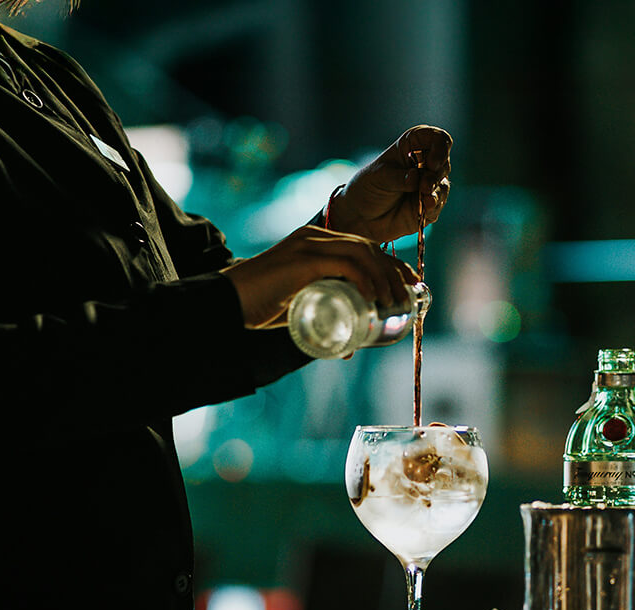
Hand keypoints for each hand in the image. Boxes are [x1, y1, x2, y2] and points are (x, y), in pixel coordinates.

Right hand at [222, 225, 418, 328]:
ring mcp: (309, 244)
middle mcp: (316, 236)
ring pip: (363, 252)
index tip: (409, 287)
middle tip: (406, 300)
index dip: (392, 265)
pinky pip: (345, 262)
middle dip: (395, 272)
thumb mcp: (299, 308)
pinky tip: (373, 296)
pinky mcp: (303, 258)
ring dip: (384, 278)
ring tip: (393, 304)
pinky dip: (365, 278)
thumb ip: (321, 320)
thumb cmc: (258, 307)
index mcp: (316, 242)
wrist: (225, 302)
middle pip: (370, 248)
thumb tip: (347, 348)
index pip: (365, 247)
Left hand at [327, 125, 451, 243]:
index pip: (437, 139)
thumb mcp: (380, 177)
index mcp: (413, 147)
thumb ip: (399, 178)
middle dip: (436, 173)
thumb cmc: (369, 188)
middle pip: (443, 162)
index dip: (440, 148)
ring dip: (436, 190)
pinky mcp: (429, 206)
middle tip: (424, 185)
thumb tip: (417, 178)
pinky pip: (439, 204)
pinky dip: (434, 204)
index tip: (431, 162)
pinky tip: (427, 206)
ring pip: (443, 183)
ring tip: (425, 198)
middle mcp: (424, 164)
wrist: (362, 215)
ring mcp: (428, 185)